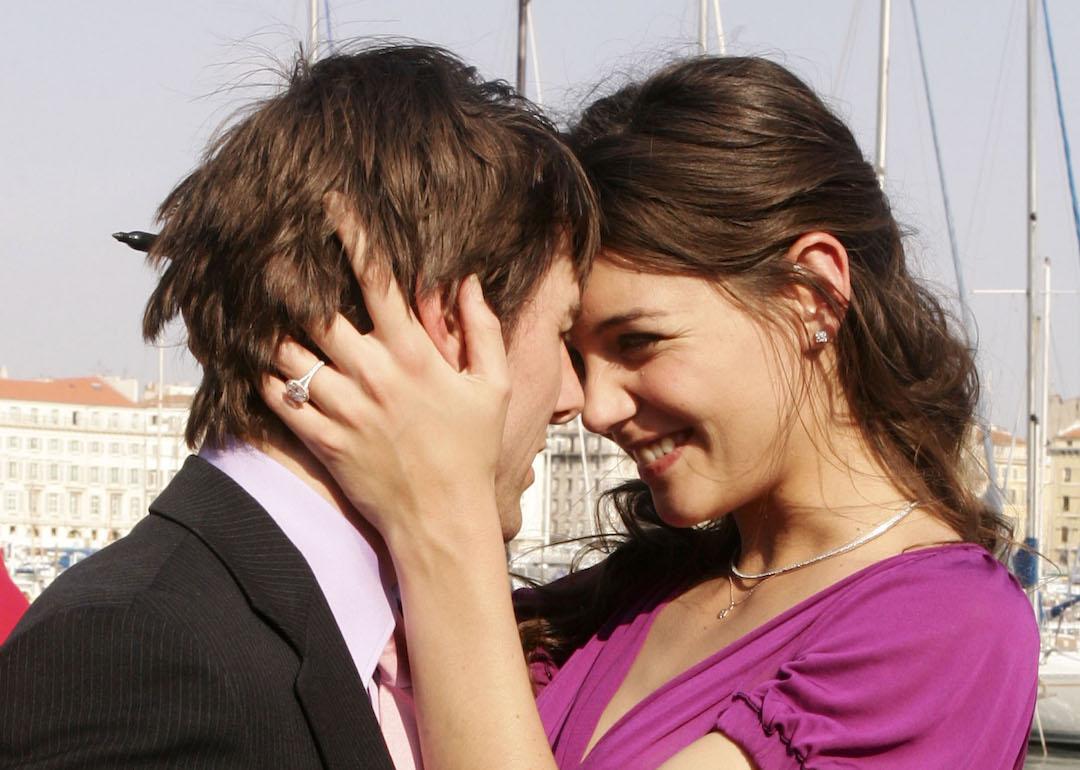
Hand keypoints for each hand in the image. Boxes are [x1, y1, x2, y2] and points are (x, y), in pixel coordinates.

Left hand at [261, 193, 509, 553]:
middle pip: (317, 311)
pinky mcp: (323, 439)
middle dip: (290, 278)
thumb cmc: (470, 451)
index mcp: (414, 355)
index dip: (353, 237)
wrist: (442, 518)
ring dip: (273, 328)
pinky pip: (280, 398)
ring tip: (259, 307)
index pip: (379, 283)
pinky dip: (267, 376)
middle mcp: (374, 374)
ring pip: (289, 352)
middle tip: (271, 254)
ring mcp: (345, 408)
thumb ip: (482, 331)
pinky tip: (265, 363)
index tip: (332, 204)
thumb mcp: (494, 388)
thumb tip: (469, 282)